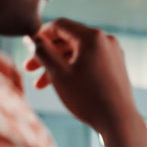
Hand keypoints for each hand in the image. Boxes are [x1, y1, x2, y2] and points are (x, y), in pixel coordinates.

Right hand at [26, 18, 139, 134]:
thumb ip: (42, 51)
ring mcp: (113, 54)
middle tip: (29, 68)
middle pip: (69, 40)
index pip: (60, 26)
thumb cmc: (88, 97)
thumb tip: (33, 38)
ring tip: (40, 84)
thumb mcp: (58, 72)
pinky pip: (90, 62)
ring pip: (78, 53)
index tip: (27, 47)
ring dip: (58, 65)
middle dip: (47, 54)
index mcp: (93, 37)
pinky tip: (60, 84)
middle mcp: (106, 41)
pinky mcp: (116, 67)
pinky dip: (74, 70)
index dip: (40, 35)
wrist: (119, 121)